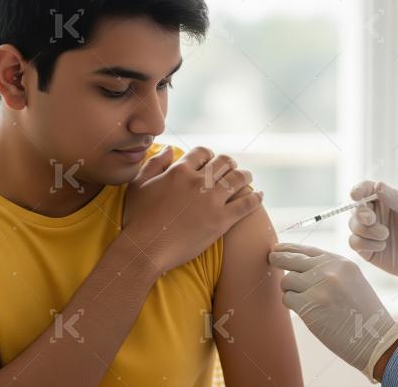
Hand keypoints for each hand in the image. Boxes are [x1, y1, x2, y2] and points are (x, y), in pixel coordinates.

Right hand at [122, 146, 262, 272]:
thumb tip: (171, 149)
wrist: (145, 249)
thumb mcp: (138, 184)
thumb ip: (155, 163)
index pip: (202, 152)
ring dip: (245, 176)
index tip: (211, 160)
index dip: (209, 154)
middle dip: (230, 163)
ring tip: (247, 178)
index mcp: (179, 171)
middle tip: (232, 168)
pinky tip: (260, 196)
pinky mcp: (221, 221)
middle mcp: (198, 182)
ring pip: (238, 179)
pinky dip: (256, 198)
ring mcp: (212, 201)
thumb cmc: (137, 219)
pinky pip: (246, 205)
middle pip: (224, 162)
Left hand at [268, 243, 397, 382]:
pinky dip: (291, 305)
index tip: (278, 249)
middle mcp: (328, 270)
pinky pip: (287, 299)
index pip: (308, 250)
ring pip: (287, 280)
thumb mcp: (353, 280)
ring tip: (303, 300)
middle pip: (291, 259)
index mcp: (340, 262)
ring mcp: (318, 287)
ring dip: (290, 290)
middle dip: (278, 259)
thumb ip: (330, 270)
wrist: (376, 339)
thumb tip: (299, 264)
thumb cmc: (364, 314)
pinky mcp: (309, 305)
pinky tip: (304, 311)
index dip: (290, 248)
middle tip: (271, 259)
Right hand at [348, 180, 397, 296]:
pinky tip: (382, 247)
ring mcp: (370, 233)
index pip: (366, 190)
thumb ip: (395, 199)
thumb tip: (377, 185)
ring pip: (353, 226)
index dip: (358, 190)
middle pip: (356, 209)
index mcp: (387, 201)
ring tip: (385, 236)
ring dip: (366, 230)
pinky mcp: (367, 250)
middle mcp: (376, 215)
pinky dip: (364, 243)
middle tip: (372, 219)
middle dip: (361, 213)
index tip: (355, 195)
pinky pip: (354, 243)